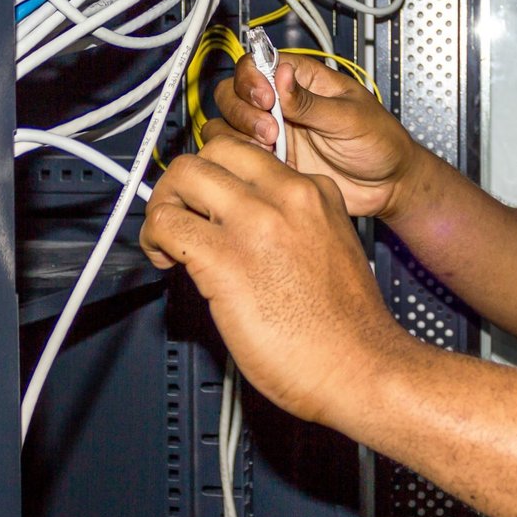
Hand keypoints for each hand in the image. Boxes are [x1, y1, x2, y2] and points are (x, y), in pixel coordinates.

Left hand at [140, 131, 408, 425]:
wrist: (361, 366)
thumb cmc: (346, 328)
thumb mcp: (330, 248)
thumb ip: (290, 225)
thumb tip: (240, 225)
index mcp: (315, 192)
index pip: (250, 152)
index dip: (220, 175)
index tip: (209, 200)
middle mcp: (286, 197)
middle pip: (214, 150)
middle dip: (185, 180)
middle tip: (180, 213)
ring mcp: (256, 223)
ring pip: (185, 175)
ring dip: (164, 203)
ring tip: (167, 238)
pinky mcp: (226, 259)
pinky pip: (168, 224)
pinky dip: (155, 238)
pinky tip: (166, 260)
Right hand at [213, 52, 421, 220]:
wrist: (387, 186)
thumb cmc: (380, 142)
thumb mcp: (349, 118)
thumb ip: (311, 101)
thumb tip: (282, 74)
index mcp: (304, 80)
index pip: (259, 63)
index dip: (253, 77)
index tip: (266, 98)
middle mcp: (283, 103)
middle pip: (234, 91)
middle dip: (243, 108)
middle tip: (271, 130)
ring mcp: (275, 132)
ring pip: (230, 123)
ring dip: (240, 133)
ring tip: (271, 147)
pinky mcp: (272, 161)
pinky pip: (240, 154)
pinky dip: (243, 158)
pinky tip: (269, 164)